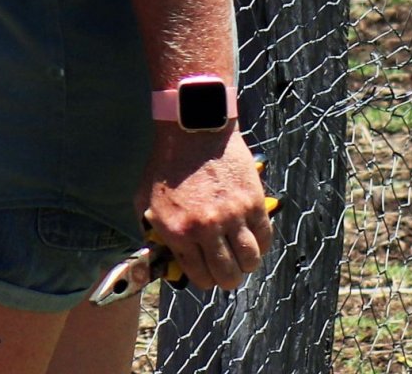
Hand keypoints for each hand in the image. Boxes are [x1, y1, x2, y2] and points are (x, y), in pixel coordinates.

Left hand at [141, 128, 273, 290]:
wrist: (193, 131)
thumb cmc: (166, 165)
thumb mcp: (145, 200)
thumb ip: (154, 232)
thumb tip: (163, 259)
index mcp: (178, 230)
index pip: (199, 275)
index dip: (204, 281)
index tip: (206, 276)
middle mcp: (207, 228)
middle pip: (228, 275)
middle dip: (227, 279)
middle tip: (226, 272)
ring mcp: (234, 216)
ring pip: (251, 261)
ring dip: (246, 265)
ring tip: (240, 258)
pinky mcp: (254, 203)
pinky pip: (265, 238)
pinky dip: (260, 245)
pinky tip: (251, 239)